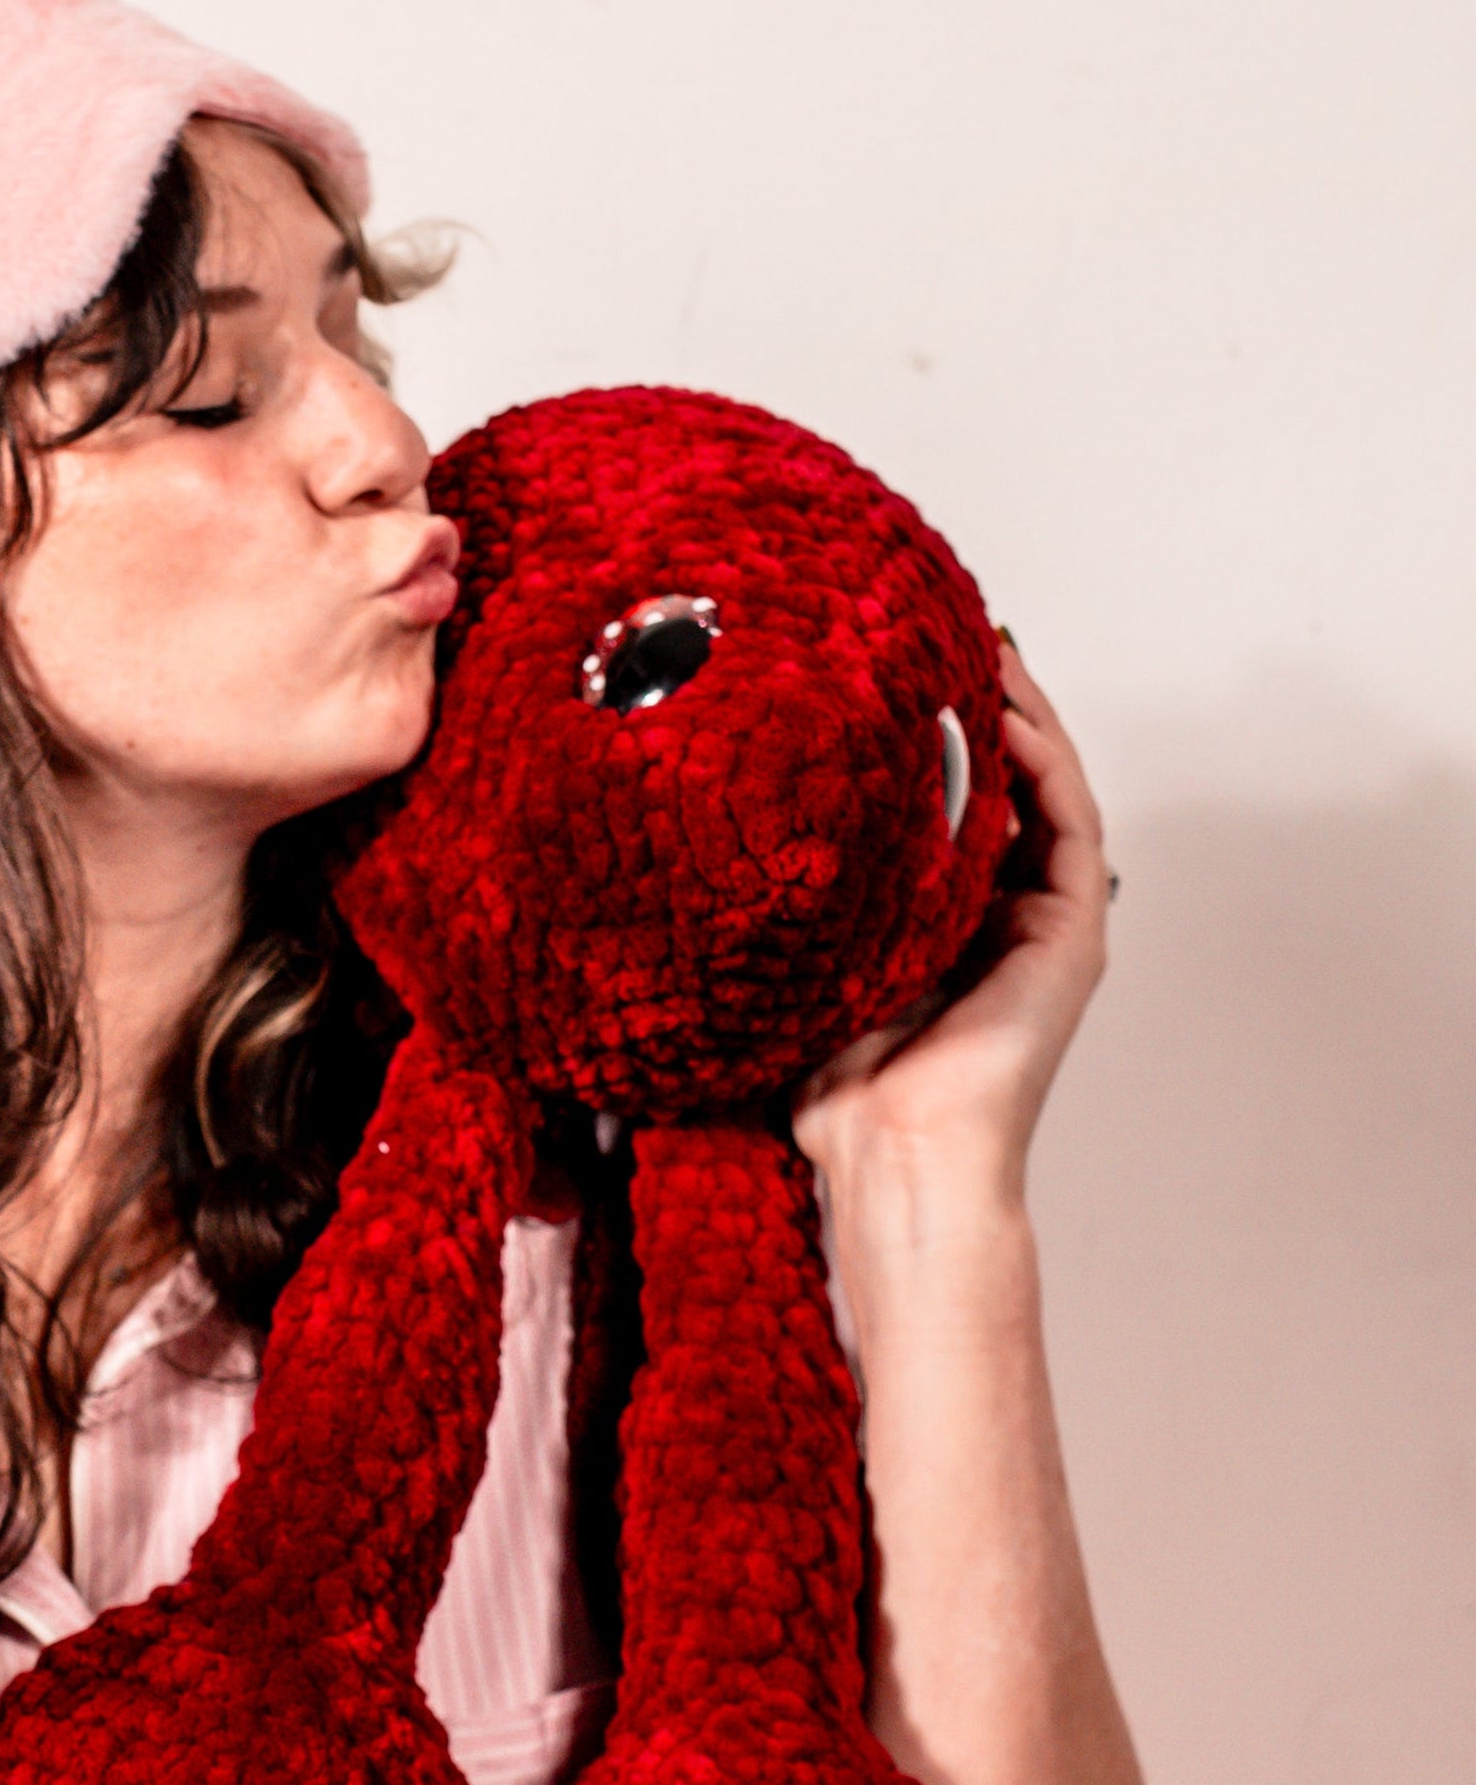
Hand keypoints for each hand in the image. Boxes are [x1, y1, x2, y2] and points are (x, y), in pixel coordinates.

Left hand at [792, 636, 1109, 1215]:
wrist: (888, 1155)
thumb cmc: (834, 1091)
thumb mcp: (797, 968)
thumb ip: (790, 906)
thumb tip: (715, 836)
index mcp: (936, 923)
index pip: (943, 806)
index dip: (926, 736)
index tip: (885, 669)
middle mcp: (996, 915)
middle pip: (999, 784)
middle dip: (976, 705)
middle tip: (940, 629)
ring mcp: (1041, 922)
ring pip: (1043, 787)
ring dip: (1019, 713)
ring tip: (982, 644)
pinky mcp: (1070, 933)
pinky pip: (1068, 822)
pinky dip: (1042, 762)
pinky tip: (1006, 712)